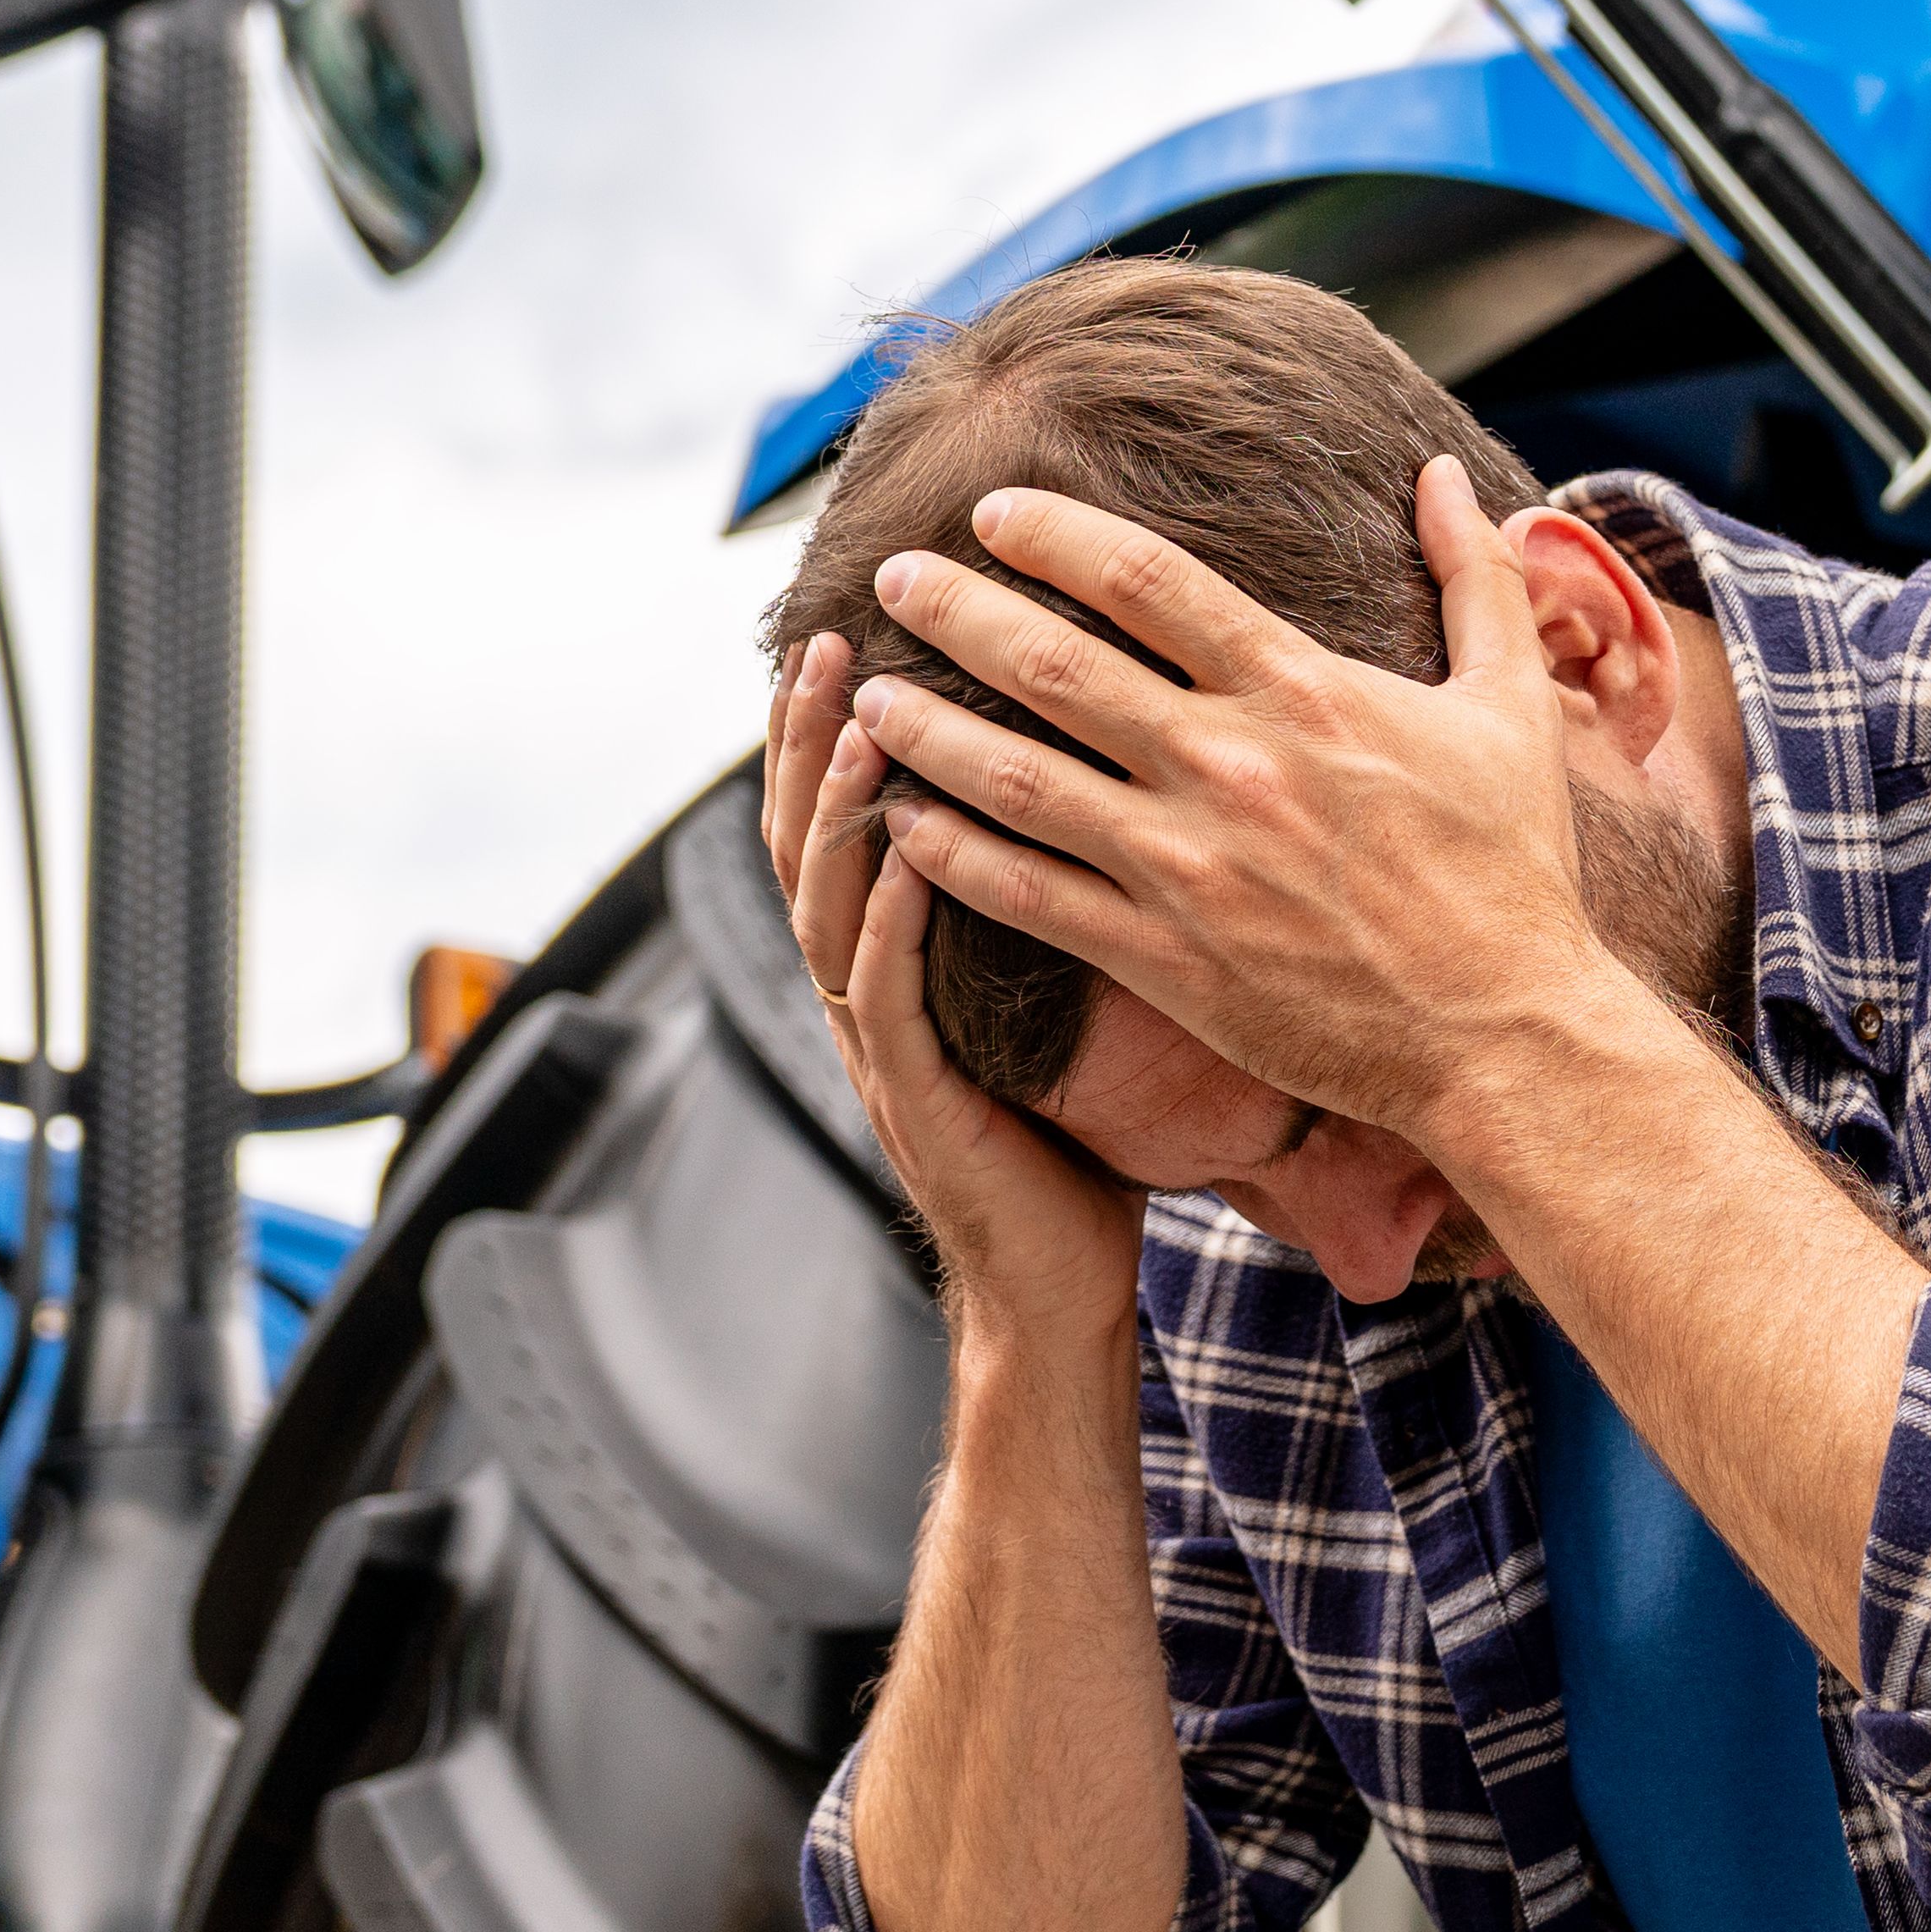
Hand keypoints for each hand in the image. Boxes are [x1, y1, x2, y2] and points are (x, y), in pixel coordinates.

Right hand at [771, 632, 1143, 1346]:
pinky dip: (890, 918)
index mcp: (894, 970)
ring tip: (862, 716)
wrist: (1060, 1297)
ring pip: (828, 905)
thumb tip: (1118, 814)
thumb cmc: (1076, 1151)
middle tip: (829, 639)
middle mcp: (866, 998)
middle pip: (812, 844)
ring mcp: (880, 1053)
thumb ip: (1056, 917)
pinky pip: (882, 995)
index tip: (855, 633)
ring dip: (842, 807)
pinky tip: (907, 851)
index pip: (851, 827)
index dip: (837, 736)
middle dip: (815, 741)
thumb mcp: (1062, 1008)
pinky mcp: (917, 1103)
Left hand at [850, 457, 1628, 1146]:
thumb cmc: (1513, 870)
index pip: (1147, 579)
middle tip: (893, 579)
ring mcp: (1188, 866)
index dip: (1055, 534)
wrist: (1504, 1034)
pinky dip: (955, 858)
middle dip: (958, 612)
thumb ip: (1475, 579)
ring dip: (930, 733)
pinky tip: (901, 824)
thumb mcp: (1514, 705)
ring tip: (866, 697)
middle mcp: (1229, 765)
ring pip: (1020, 779)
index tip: (992, 512)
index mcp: (1302, 690)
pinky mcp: (1167, 958)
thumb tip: (1440, 471)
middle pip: (1056, 664)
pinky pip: (1032, 898)